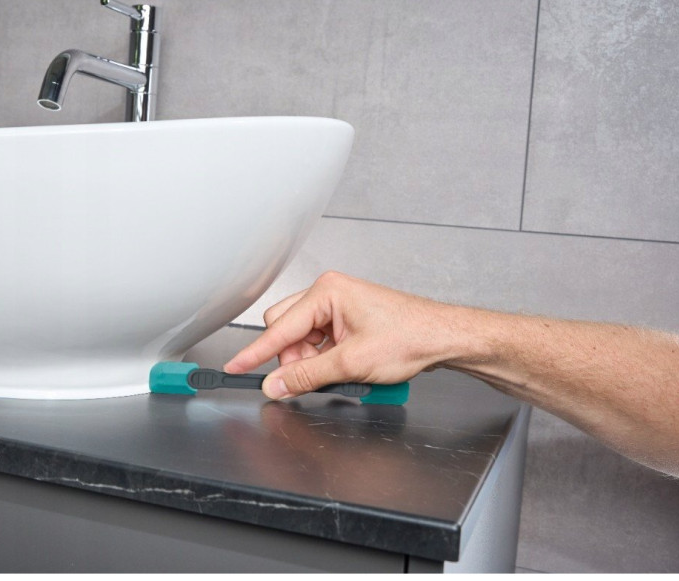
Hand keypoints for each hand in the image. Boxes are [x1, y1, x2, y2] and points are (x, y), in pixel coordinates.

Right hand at [223, 271, 484, 399]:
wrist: (442, 338)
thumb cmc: (409, 337)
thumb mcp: (352, 363)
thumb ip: (307, 376)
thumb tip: (276, 385)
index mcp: (326, 292)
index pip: (279, 328)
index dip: (256, 352)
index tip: (236, 367)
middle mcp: (329, 294)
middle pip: (286, 330)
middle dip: (293, 359)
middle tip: (310, 378)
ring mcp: (338, 306)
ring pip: (302, 340)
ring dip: (312, 362)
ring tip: (341, 373)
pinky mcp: (347, 320)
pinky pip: (319, 343)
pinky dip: (325, 360)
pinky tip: (345, 369)